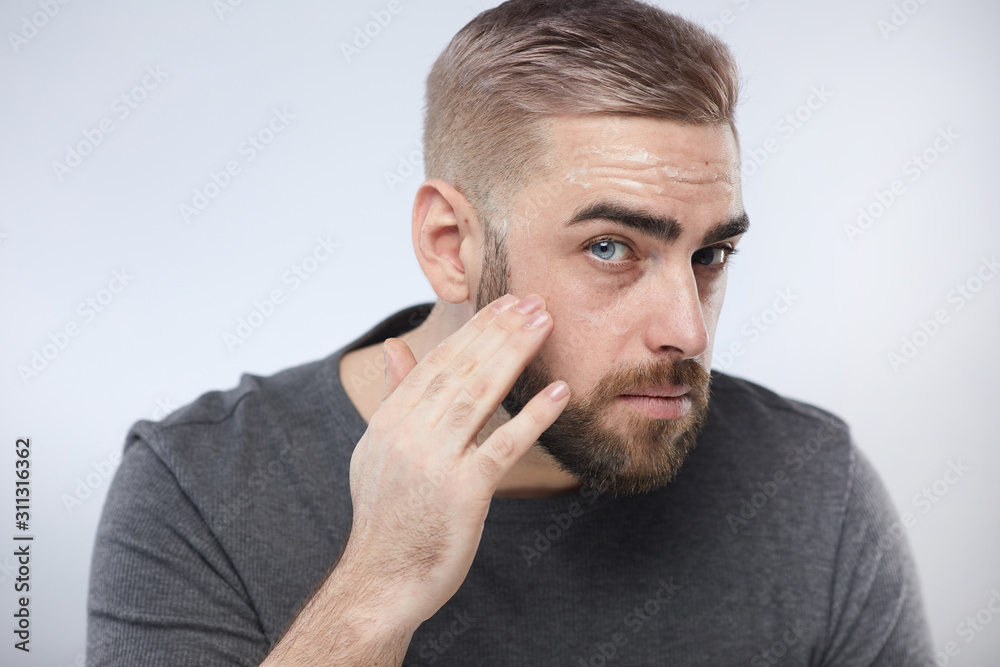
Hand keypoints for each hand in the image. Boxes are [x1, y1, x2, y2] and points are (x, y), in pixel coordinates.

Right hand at [341, 293, 568, 629]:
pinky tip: (559, 392)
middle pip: (461, 368)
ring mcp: (435, 461)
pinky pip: (504, 445)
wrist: (381, 580)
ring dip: (516, 354)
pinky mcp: (464, 491)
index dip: (475, 329)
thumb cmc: (386, 517)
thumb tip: (394, 349)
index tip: (505, 303)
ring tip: (545, 324)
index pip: (438, 361)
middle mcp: (409, 433)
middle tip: (534, 300)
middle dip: (500, 330)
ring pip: (480, 394)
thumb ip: (393, 397)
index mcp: (390, 420)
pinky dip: (533, 416)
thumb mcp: (377, 450)